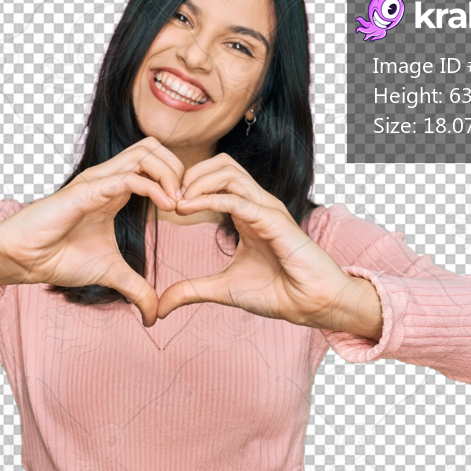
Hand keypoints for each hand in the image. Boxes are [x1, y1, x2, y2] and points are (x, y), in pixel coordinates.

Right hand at [0, 137, 182, 326]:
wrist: (25, 260)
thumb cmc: (60, 258)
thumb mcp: (111, 274)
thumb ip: (137, 290)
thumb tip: (153, 316)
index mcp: (115, 190)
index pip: (154, 163)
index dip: (178, 180)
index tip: (188, 211)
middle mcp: (108, 179)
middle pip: (153, 147)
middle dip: (178, 169)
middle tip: (187, 202)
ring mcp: (97, 182)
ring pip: (144, 153)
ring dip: (170, 174)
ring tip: (178, 204)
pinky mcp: (86, 192)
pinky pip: (127, 178)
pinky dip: (154, 188)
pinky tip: (166, 207)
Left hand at [156, 153, 357, 329]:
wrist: (310, 305)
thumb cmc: (277, 293)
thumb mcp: (222, 289)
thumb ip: (191, 290)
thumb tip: (161, 305)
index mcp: (248, 213)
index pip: (217, 178)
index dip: (188, 185)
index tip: (165, 205)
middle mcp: (258, 204)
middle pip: (221, 164)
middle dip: (190, 174)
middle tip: (167, 198)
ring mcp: (267, 209)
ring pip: (229, 172)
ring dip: (196, 182)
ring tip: (176, 202)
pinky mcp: (274, 220)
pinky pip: (237, 198)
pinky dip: (209, 198)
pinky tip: (186, 208)